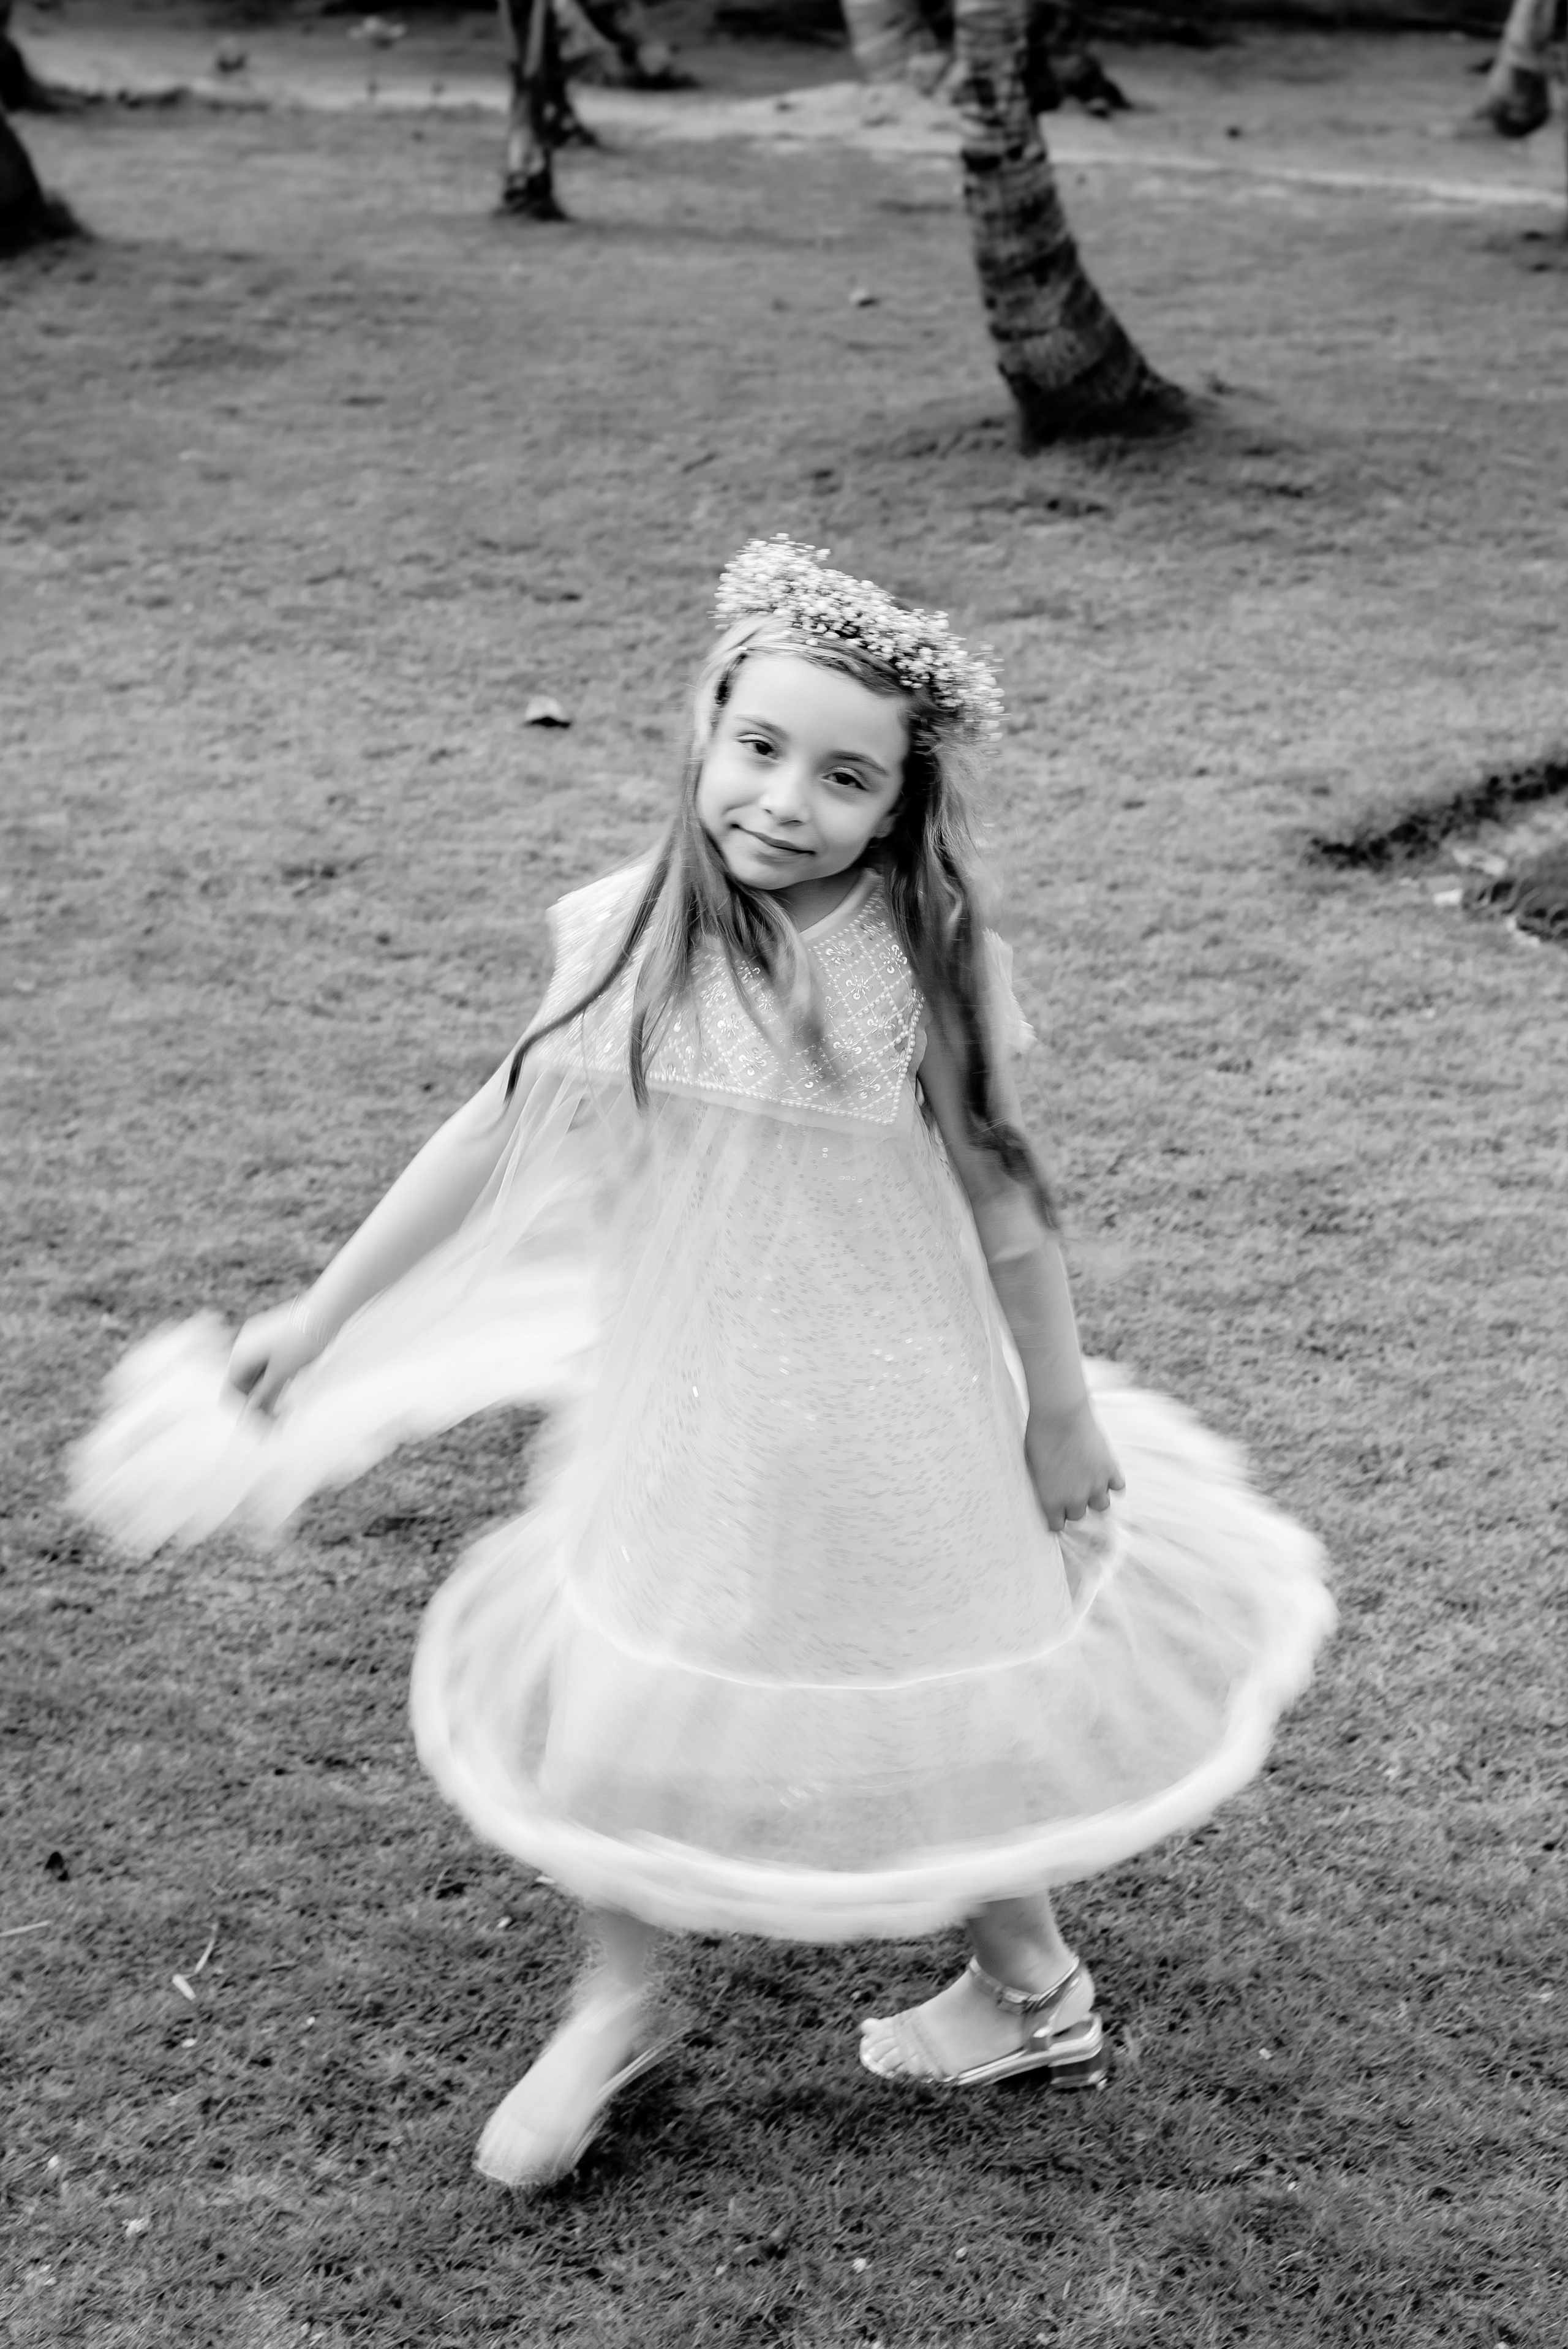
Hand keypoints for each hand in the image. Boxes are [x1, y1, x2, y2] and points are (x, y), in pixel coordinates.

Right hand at [227, 1301, 328, 1415]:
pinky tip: (289, 1391)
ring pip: (259, 1375)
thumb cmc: (302, 1341)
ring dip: (269, 1395)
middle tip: (276, 1423)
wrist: (325, 1310)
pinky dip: (277, 1380)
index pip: (231, 1389)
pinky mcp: (275, 1339)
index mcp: (241, 1354)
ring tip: (284, 1413)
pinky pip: (270, 1365)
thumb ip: (264, 1391)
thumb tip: (250, 1408)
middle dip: (258, 1404)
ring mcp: (260, 1341)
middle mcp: (246, 1347)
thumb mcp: (282, 1371)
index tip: (260, 1422)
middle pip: (245, 1383)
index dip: (243, 1409)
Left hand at [1025, 1397, 1123, 1533]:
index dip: (1056, 1517)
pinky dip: (1113, 1482)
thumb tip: (1050, 1491)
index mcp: (1051, 1500)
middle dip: (1074, 1506)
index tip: (1056, 1511)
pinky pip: (1118, 1487)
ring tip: (1090, 1484)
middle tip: (1071, 1491)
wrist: (1059, 1414)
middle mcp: (1075, 1498)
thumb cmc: (1038, 1435)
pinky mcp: (1110, 1469)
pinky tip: (1104, 1473)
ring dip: (1095, 1497)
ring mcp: (1096, 1485)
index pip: (1057, 1526)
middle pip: (1079, 1517)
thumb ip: (1044, 1485)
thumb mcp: (1033, 1466)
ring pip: (1102, 1507)